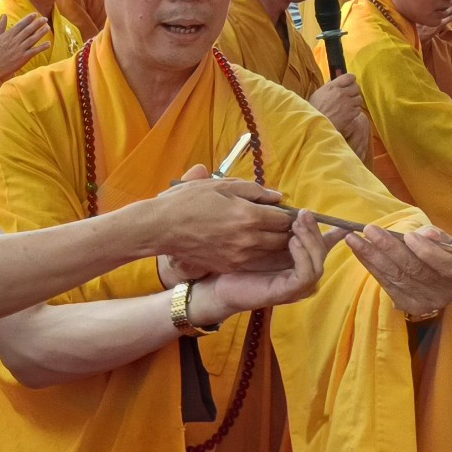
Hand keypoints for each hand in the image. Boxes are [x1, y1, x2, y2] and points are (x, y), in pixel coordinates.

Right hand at [0, 15, 49, 81]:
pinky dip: (42, 47)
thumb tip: (4, 15)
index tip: (35, 14)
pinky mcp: (23, 58)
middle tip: (44, 18)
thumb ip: (0, 26)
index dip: (28, 19)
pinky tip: (48, 44)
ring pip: (33, 39)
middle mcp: (16, 41)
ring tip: (47, 27)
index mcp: (9, 35)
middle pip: (29, 30)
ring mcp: (20, 49)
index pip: (21, 25)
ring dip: (41, 33)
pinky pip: (34, 51)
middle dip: (37, 23)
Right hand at [144, 166, 293, 278]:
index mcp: (249, 216)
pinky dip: (258, 253)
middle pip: (283, 239)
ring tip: (267, 231)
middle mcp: (248, 240)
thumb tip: (277, 197)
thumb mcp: (222, 185)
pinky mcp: (228, 266)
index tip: (288, 211)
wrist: (162, 227)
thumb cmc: (189, 201)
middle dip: (286, 230)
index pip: (285, 219)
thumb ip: (253, 190)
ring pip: (270, 253)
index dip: (290, 214)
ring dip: (274, 243)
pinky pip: (253, 261)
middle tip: (282, 222)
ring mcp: (239, 257)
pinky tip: (250, 242)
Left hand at [192, 214, 333, 322]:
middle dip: (314, 229)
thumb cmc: (236, 258)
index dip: (336, 233)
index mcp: (299, 258)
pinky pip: (306, 273)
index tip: (343, 221)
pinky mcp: (290, 291)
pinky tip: (292, 241)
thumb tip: (281, 198)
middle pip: (322, 249)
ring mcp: (298, 284)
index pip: (323, 244)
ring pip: (318, 261)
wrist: (218, 284)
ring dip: (310, 240)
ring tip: (296, 225)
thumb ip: (272, 220)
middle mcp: (303, 271)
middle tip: (303, 213)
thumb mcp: (257, 234)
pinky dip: (303, 256)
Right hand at [308, 74, 372, 158]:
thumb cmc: (314, 110)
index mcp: (332, 86)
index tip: (351, 83)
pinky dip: (355, 111)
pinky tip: (348, 113)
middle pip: (356, 87)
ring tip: (348, 106)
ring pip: (359, 98)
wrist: (316, 125)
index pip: (349, 77)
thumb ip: (329, 86)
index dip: (351, 80)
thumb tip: (335, 79)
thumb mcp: (318, 94)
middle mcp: (341, 93)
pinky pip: (358, 109)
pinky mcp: (351, 113)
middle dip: (354, 91)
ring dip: (355, 102)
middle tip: (350, 96)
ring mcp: (347, 103)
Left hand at [346, 224, 451, 318]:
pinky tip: (358, 250)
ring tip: (354, 239)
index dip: (427, 251)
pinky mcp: (405, 305)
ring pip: (396, 277)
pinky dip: (370, 265)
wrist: (440, 282)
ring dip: (372, 256)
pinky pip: (385, 283)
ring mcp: (423, 302)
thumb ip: (436, 237)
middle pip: (414, 270)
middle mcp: (443, 293)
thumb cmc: (444, 255)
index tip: (409, 235)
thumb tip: (428, 234)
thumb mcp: (446, 243)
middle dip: (389, 248)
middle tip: (370, 230)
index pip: (445, 265)